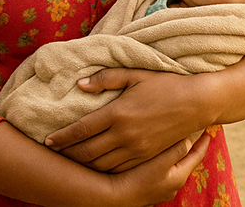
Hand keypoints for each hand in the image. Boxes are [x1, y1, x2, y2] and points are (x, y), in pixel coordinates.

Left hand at [45, 68, 214, 172]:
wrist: (197, 103)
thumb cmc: (167, 84)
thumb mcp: (136, 74)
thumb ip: (107, 78)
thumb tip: (81, 84)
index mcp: (118, 112)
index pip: (81, 129)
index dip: (61, 137)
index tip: (47, 140)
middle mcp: (124, 134)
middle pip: (86, 151)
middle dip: (66, 154)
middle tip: (54, 152)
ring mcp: (136, 149)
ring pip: (100, 164)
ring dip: (82, 164)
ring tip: (70, 159)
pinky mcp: (146, 156)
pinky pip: (118, 169)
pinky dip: (102, 170)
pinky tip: (95, 164)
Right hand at [112, 131, 210, 206]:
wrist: (110, 197)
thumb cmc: (136, 178)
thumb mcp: (160, 162)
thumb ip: (177, 149)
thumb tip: (189, 140)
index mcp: (179, 177)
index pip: (196, 157)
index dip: (203, 143)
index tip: (209, 131)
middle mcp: (172, 186)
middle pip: (186, 162)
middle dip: (189, 148)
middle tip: (192, 132)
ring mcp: (160, 189)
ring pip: (172, 166)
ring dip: (175, 154)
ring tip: (174, 140)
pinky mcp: (147, 188)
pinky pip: (161, 171)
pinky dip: (162, 161)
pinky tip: (155, 153)